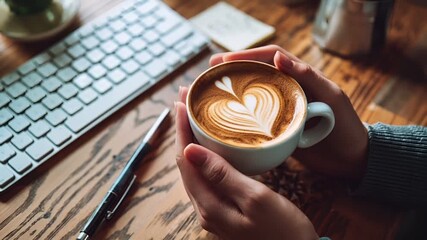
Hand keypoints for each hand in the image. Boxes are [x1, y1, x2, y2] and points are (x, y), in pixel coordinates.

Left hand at [175, 88, 317, 239]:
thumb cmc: (284, 229)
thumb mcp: (256, 198)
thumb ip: (221, 174)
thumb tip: (190, 150)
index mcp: (209, 205)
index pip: (186, 159)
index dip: (182, 128)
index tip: (181, 101)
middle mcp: (205, 208)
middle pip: (186, 162)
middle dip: (183, 130)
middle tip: (184, 100)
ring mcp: (214, 209)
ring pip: (195, 169)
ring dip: (191, 140)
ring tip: (192, 115)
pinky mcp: (224, 208)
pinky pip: (206, 176)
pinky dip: (204, 155)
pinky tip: (209, 144)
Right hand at [210, 45, 367, 180]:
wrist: (350, 159)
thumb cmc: (345, 126)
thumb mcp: (330, 97)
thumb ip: (307, 76)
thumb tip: (278, 57)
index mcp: (300, 76)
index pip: (270, 57)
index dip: (246, 55)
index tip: (223, 60)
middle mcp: (287, 89)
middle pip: (256, 72)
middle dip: (233, 68)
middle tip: (210, 70)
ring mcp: (280, 108)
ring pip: (253, 92)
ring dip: (233, 87)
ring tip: (211, 88)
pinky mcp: (277, 126)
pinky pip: (255, 115)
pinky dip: (240, 112)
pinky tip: (225, 114)